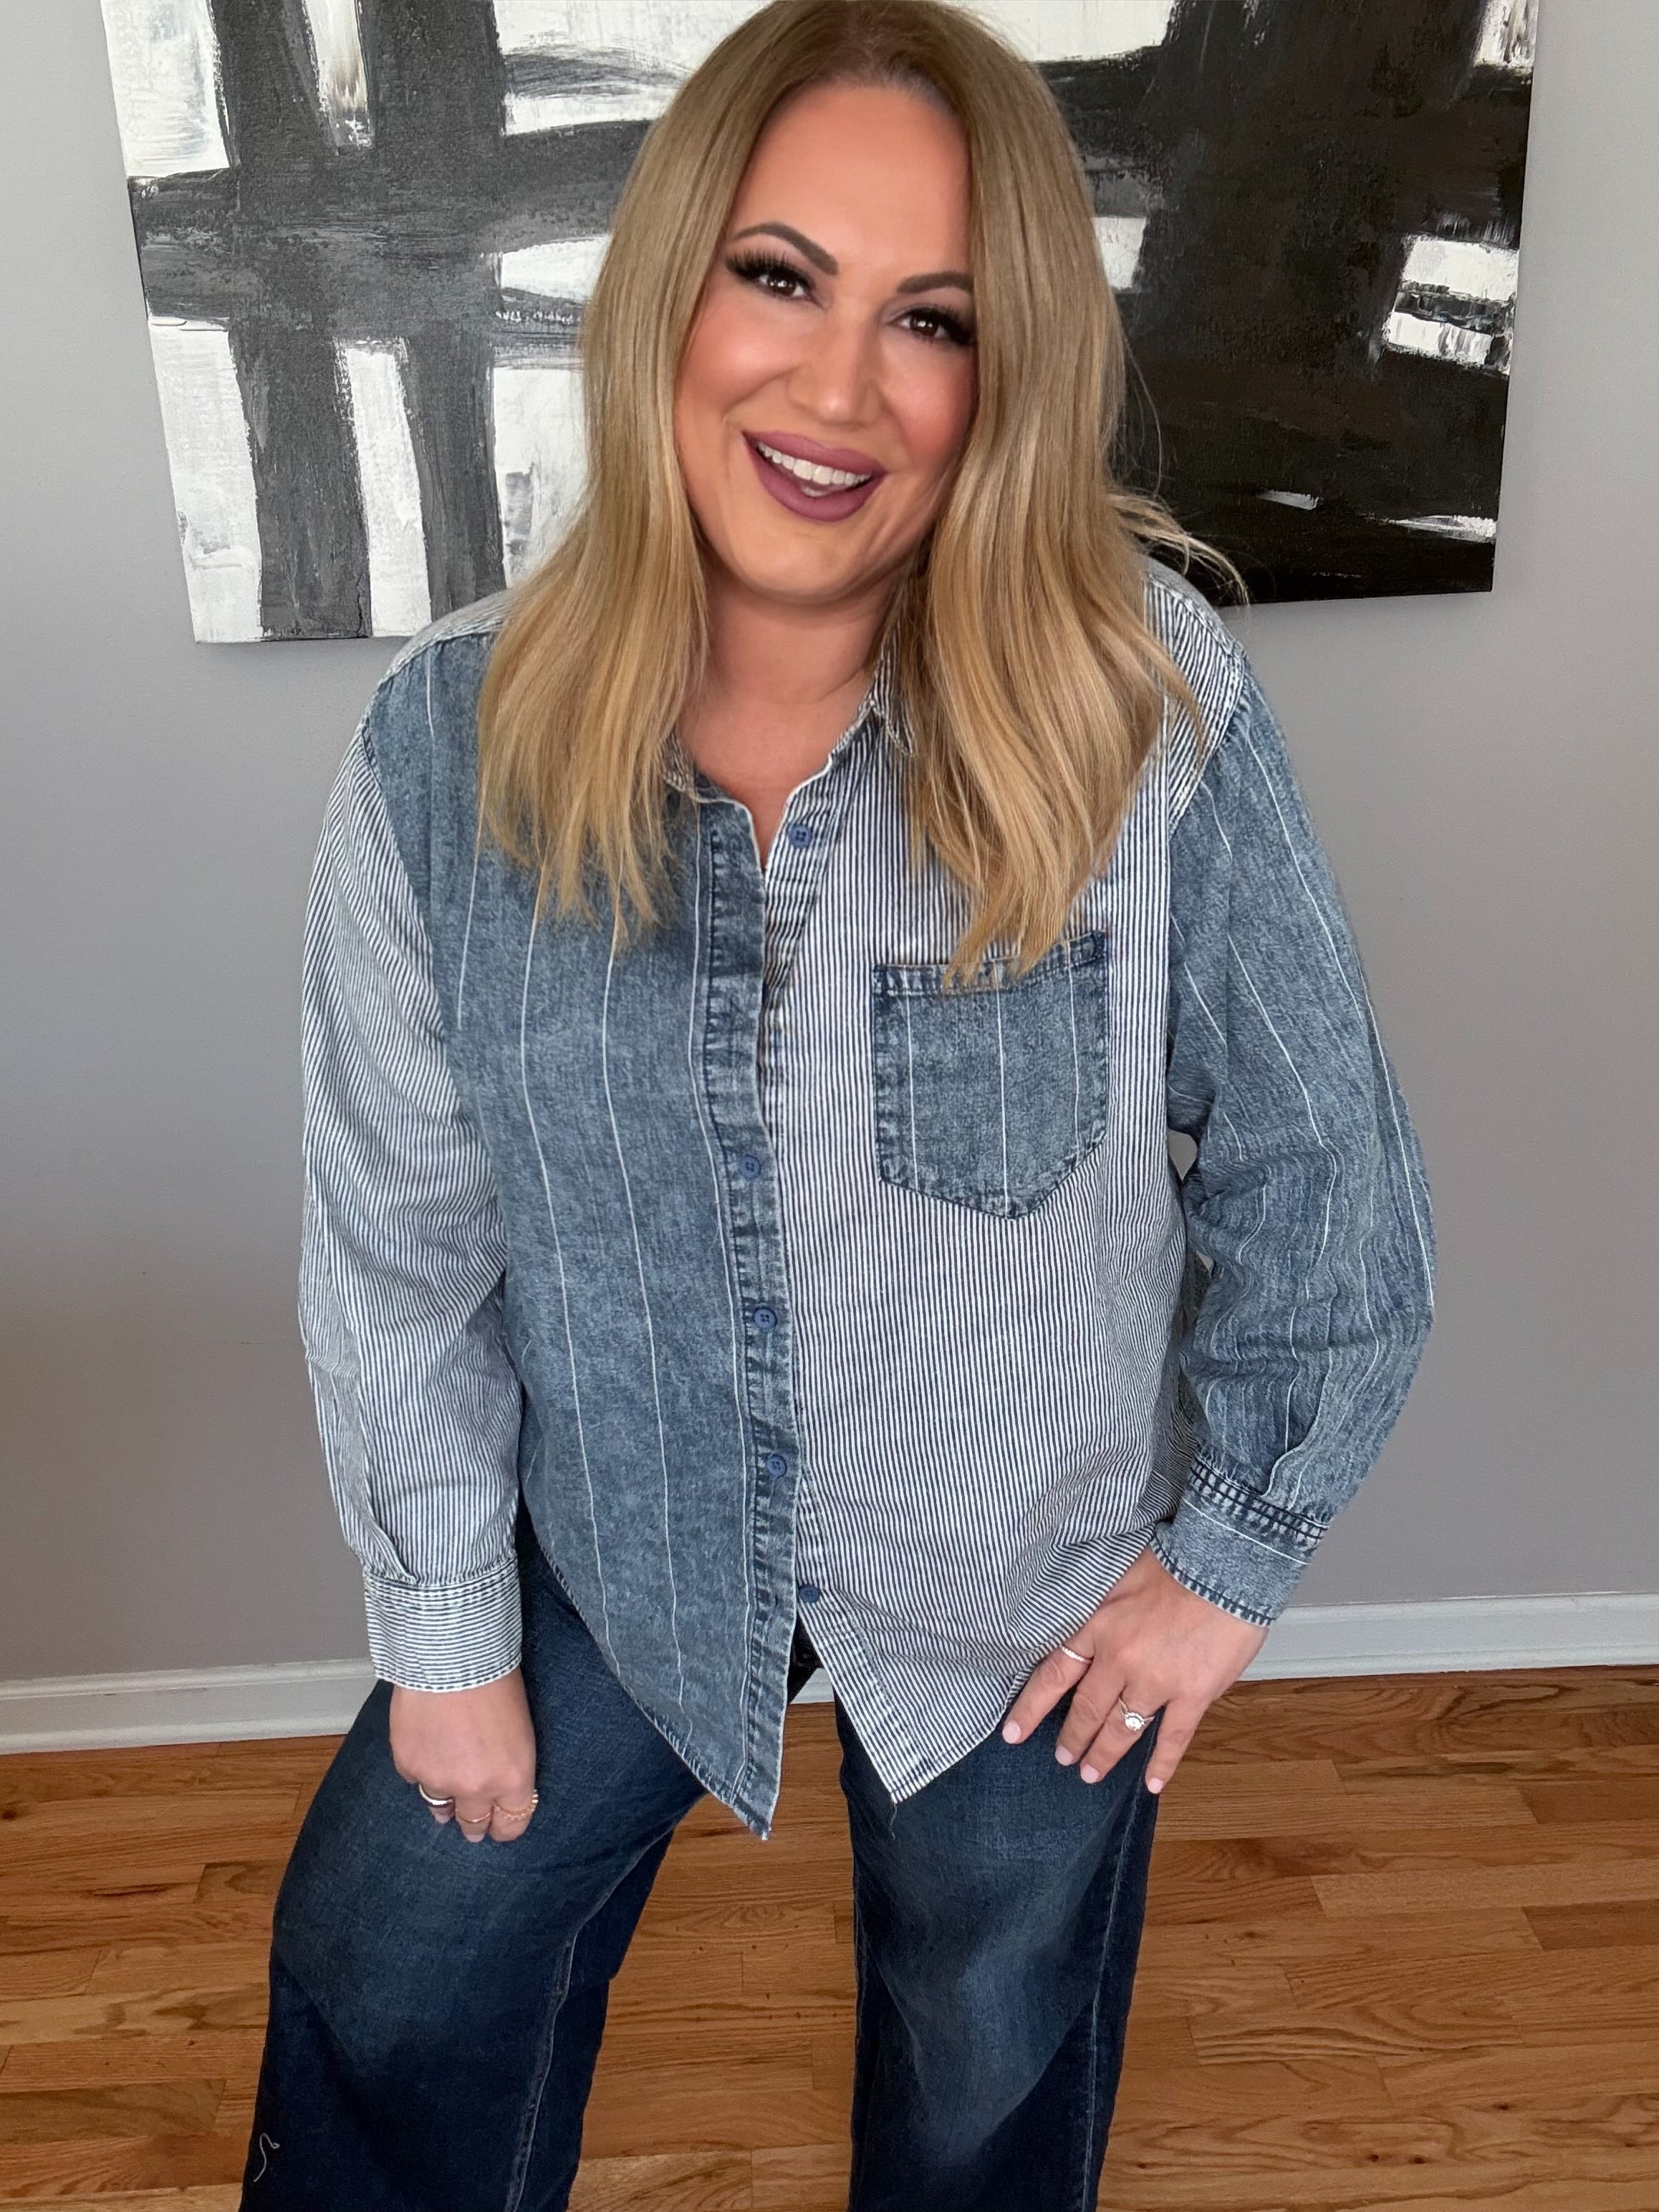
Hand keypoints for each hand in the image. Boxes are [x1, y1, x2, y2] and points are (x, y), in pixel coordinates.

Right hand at [389, 1668, 539, 1844]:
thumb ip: (508, 1765)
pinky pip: (414, 1778)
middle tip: (471, 1825)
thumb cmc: (495, 1680)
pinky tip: (425, 1748)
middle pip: (473, 1825)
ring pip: (439, 1807)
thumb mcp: (520, 1729)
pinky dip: (420, 1767)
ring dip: (444, 1803)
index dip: (505, 1826)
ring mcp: (438, 1780)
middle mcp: (475, 1789)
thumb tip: (494, 1782)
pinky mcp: (408, 1766)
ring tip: (444, 1797)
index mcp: (512, 1778)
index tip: (500, 1825)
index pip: (511, 1824)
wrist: (452, 1657)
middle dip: (474, 1825)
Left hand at [1000, 1548, 1266, 1795]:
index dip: (1031, 1707)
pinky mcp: (1193, 1694)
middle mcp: (1120, 1659)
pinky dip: (1162, 1764)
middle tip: (1061, 1758)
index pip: (1054, 1674)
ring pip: (1122, 1728)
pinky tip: (1152, 1784)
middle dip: (1071, 1737)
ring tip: (1091, 1773)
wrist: (1225, 1564)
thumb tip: (1079, 1620)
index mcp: (1099, 1626)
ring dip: (1104, 1754)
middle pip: (1087, 1709)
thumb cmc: (1176, 1561)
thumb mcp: (1119, 1573)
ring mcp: (1157, 1681)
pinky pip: (1173, 1738)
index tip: (1012, 1732)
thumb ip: (1098, 1604)